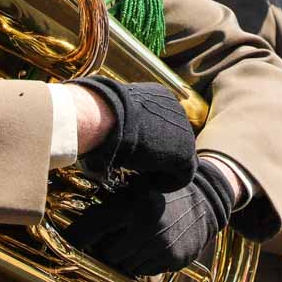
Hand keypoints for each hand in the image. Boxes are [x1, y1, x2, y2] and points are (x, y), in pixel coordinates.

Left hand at [62, 161, 230, 275]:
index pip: (91, 229)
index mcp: (132, 205)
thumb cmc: (161, 192)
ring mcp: (161, 246)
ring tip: (135, 240)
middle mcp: (146, 227)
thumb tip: (73, 230)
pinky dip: (144, 263)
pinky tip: (152, 246)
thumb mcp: (134, 189)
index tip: (65, 243)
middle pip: (106, 255)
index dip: (75, 238)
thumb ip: (108, 207)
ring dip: (124, 259)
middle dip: (105, 250)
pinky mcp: (174, 260)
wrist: (205, 200)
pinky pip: (146, 272)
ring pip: (125, 267)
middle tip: (110, 239)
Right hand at [72, 77, 196, 191]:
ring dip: (159, 171)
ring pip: (177, 159)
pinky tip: (142, 184)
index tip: (130, 156)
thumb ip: (119, 122)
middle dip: (156, 158)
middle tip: (135, 171)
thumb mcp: (111, 114)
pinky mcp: (185, 153)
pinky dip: (164, 184)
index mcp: (159, 97)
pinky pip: (182, 176)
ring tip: (137, 179)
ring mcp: (184, 130)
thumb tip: (104, 133)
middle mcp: (176, 109)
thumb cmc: (96, 114)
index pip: (161, 125)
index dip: (148, 144)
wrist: (103, 117)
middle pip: (172, 141)